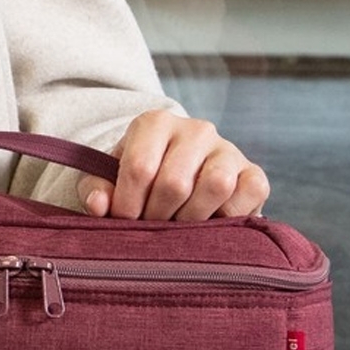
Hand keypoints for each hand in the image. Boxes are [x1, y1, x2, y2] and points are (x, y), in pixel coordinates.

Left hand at [77, 109, 268, 221]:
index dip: (128, 204)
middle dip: (157, 216)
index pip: (140, 167)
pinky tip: (209, 221)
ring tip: (179, 225)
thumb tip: (99, 205)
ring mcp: (228, 150)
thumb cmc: (138, 182)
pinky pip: (248, 194)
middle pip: (174, 183)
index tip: (123, 219)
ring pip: (215, 185)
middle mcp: (196, 129)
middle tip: (151, 225)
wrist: (180, 181)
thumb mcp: (109, 181)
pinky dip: (229, 216)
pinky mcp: (254, 173)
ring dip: (192, 218)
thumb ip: (95, 190)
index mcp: (155, 123)